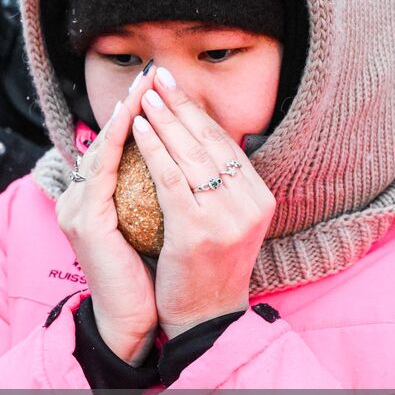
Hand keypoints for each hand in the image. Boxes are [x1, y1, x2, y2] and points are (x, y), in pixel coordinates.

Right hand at [55, 66, 159, 364]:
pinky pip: (105, 170)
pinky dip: (120, 142)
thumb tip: (181, 172)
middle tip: (152, 74)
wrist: (132, 322)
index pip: (115, 149)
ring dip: (125, 114)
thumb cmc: (148, 281)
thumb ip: (155, 199)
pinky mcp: (86, 220)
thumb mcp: (152, 230)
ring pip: (104, 149)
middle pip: (107, 142)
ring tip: (145, 86)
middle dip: (131, 106)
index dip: (134, 118)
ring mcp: (78, 209)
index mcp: (93, 201)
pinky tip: (136, 120)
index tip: (157, 90)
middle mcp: (79, 200)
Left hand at [132, 68, 274, 337]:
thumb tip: (194, 141)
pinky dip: (152, 150)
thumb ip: (216, 186)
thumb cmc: (203, 268)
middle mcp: (250, 204)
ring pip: (190, 155)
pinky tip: (135, 131)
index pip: (225, 143)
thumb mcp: (222, 222)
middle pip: (210, 141)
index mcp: (259, 198)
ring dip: (163, 120)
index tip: (174, 85)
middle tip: (156, 77)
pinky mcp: (198, 230)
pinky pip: (170, 178)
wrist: (202, 318)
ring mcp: (227, 217)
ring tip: (142, 98)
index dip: (198, 111)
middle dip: (180, 104)